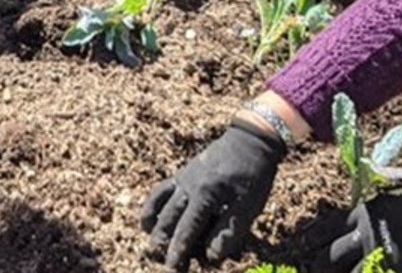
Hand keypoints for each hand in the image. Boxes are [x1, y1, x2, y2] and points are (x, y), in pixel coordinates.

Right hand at [140, 122, 286, 270]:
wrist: (249, 141)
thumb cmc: (253, 175)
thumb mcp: (249, 207)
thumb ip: (228, 231)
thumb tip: (211, 256)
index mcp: (206, 195)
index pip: (188, 228)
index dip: (179, 249)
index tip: (173, 267)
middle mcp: (189, 186)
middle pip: (170, 218)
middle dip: (162, 240)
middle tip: (156, 258)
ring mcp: (183, 178)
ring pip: (161, 203)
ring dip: (153, 223)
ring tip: (148, 238)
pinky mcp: (183, 173)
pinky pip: (161, 190)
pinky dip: (153, 204)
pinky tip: (152, 216)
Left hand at [315, 184, 401, 272]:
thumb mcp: (398, 197)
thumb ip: (378, 208)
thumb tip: (370, 212)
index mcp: (365, 213)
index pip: (331, 226)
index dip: (317, 237)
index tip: (307, 244)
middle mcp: (367, 235)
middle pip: (333, 253)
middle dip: (320, 264)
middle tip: (312, 269)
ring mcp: (381, 255)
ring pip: (351, 272)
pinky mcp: (395, 269)